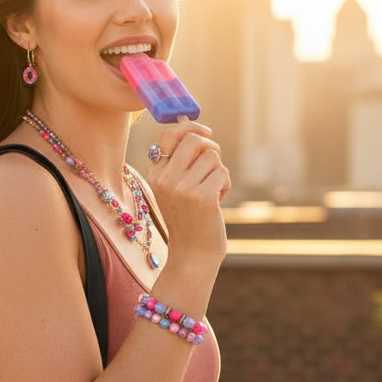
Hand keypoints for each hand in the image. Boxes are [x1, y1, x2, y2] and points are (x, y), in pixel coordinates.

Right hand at [145, 118, 230, 270]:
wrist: (192, 254)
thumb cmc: (189, 219)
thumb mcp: (176, 189)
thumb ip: (182, 162)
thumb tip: (200, 131)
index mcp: (156, 174)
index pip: (170, 135)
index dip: (190, 127)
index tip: (206, 132)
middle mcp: (165, 178)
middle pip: (194, 139)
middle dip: (210, 147)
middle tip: (213, 166)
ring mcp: (182, 188)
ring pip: (212, 156)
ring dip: (218, 172)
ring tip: (212, 192)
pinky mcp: (202, 197)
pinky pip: (222, 173)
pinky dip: (225, 186)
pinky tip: (217, 202)